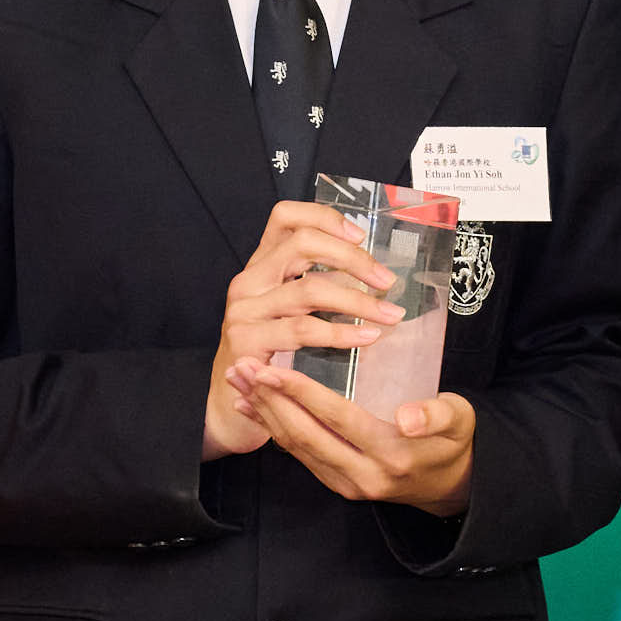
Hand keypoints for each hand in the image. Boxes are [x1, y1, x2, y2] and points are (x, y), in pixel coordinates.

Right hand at [207, 202, 405, 458]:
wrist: (229, 404)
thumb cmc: (269, 355)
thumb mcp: (285, 311)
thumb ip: (314, 285)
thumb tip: (372, 271)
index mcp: (260, 265)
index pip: (285, 216)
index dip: (324, 217)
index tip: (360, 235)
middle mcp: (248, 281)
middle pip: (303, 244)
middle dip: (353, 259)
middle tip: (387, 280)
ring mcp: (244, 311)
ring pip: (310, 290)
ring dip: (359, 302)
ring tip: (391, 316)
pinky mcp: (247, 342)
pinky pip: (304, 330)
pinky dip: (342, 333)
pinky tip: (367, 337)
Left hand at [239, 363, 478, 513]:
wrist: (453, 485)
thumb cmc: (454, 441)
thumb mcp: (459, 420)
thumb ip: (436, 415)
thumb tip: (406, 415)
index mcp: (392, 454)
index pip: (338, 418)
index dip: (302, 393)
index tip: (271, 369)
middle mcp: (364, 475)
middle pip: (306, 434)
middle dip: (270, 400)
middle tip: (241, 368)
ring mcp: (348, 484)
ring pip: (297, 447)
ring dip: (264, 414)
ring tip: (238, 383)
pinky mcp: (338, 485)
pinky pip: (301, 456)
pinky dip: (274, 430)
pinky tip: (254, 408)